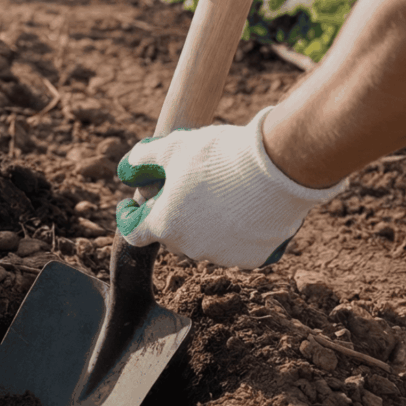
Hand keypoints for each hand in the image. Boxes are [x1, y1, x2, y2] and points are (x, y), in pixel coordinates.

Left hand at [115, 108, 346, 268]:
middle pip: (173, 234)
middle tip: (184, 188)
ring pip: (206, 241)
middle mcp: (190, 248)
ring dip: (206, 224)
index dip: (129, 216)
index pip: (133, 232)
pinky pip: (239, 246)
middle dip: (173, 215)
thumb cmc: (219, 156)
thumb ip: (143, 160)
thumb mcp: (173, 147)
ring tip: (223, 193)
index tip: (131, 205)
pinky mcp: (253, 258)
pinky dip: (238, 232)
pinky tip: (247, 208)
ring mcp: (223, 256)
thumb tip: (127, 170)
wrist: (278, 166)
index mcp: (164, 225)